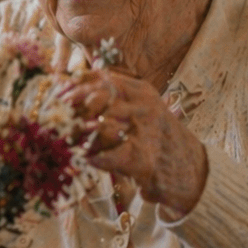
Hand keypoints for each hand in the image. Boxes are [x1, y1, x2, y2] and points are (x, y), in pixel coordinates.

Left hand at [62, 68, 208, 216]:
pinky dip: (94, 159)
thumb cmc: (154, 137)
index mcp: (141, 91)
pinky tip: (87, 160)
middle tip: (58, 118)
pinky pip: (110, 156)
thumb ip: (109, 95)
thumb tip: (65, 82)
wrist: (189, 169)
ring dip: (80, 135)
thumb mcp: (137, 108)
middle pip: (101, 97)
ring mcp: (146, 132)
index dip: (77, 85)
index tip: (59, 95)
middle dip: (74, 107)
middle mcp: (145, 107)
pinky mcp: (143, 160)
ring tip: (68, 140)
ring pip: (103, 125)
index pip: (104, 78)